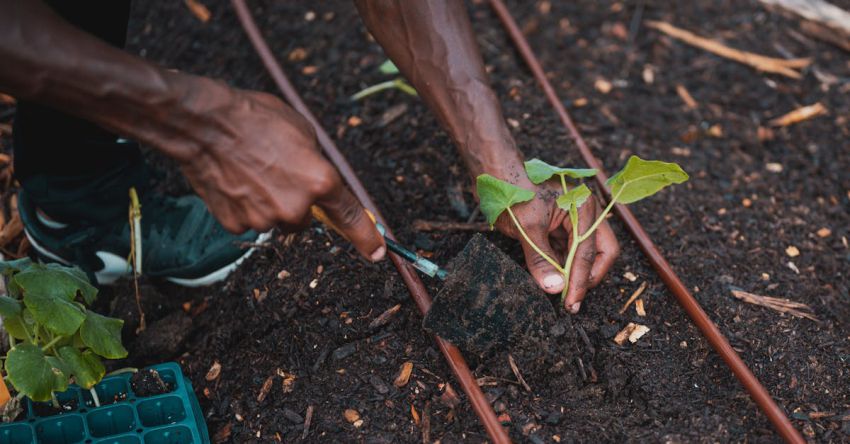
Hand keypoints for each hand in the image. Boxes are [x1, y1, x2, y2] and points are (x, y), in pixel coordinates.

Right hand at [168, 80, 385, 261]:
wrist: (205, 125)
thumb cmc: (255, 119)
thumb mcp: (303, 131)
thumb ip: (317, 162)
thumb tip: (319, 179)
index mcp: (320, 181)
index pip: (350, 217)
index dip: (366, 237)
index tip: (377, 253)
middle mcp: (296, 207)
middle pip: (305, 220)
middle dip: (296, 203)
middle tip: (276, 173)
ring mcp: (265, 219)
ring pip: (276, 221)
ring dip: (268, 204)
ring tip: (250, 172)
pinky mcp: (237, 224)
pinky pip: (248, 221)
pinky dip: (244, 206)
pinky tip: (234, 182)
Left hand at [491, 174, 619, 312]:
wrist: (493, 173)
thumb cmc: (512, 190)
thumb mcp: (527, 227)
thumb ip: (541, 258)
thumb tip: (555, 288)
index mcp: (583, 207)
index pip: (589, 250)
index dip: (581, 279)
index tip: (572, 301)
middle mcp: (583, 214)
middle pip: (599, 252)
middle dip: (587, 276)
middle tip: (572, 300)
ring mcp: (571, 221)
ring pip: (581, 254)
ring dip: (571, 274)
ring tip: (559, 294)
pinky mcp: (556, 228)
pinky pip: (564, 252)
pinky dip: (559, 266)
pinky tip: (549, 279)